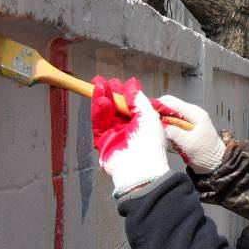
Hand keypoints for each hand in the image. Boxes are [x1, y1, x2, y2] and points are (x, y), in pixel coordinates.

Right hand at [91, 76, 168, 197]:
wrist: (140, 168)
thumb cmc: (150, 143)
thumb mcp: (149, 116)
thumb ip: (138, 99)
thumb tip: (131, 84)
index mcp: (142, 123)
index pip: (130, 105)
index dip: (124, 93)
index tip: (117, 82)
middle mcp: (128, 129)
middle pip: (116, 108)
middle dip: (109, 93)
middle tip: (102, 80)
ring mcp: (114, 135)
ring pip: (105, 113)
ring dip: (102, 98)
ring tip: (99, 85)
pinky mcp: (103, 142)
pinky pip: (98, 124)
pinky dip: (98, 111)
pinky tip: (100, 99)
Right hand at [153, 95, 225, 174]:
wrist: (215, 162)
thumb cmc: (204, 153)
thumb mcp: (188, 144)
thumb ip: (174, 133)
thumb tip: (161, 126)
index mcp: (195, 114)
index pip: (172, 103)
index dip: (158, 105)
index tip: (145, 111)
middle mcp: (193, 112)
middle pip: (170, 105)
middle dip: (159, 110)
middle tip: (147, 119)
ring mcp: (190, 118)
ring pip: (171, 112)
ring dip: (162, 118)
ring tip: (153, 126)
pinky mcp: (188, 126)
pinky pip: (174, 121)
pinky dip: (167, 124)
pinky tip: (163, 132)